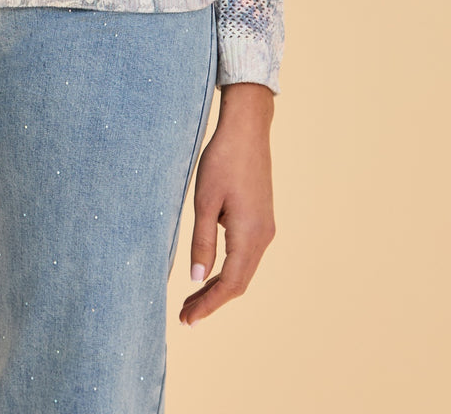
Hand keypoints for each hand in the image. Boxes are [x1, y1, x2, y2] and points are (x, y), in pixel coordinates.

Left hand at [179, 81, 275, 324]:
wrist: (247, 129)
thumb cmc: (222, 161)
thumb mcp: (204, 201)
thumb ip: (202, 241)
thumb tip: (197, 279)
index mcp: (249, 235)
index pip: (230, 285)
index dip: (209, 306)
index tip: (187, 321)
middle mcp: (263, 236)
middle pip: (239, 282)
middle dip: (213, 301)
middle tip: (185, 314)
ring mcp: (265, 228)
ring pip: (244, 270)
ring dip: (220, 286)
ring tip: (193, 298)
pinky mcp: (262, 218)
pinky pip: (246, 254)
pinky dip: (228, 269)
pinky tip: (210, 269)